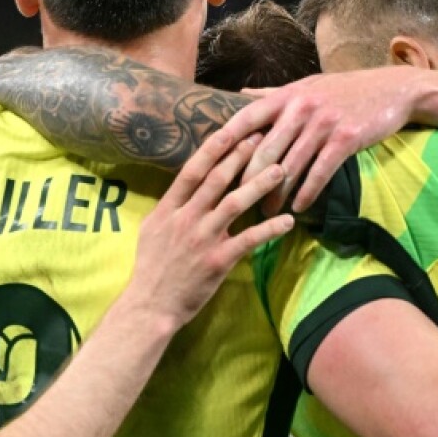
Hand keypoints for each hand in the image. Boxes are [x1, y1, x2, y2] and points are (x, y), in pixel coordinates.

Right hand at [128, 131, 294, 326]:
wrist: (151, 304)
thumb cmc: (151, 268)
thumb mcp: (150, 231)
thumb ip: (168, 209)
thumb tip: (184, 191)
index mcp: (166, 210)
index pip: (191, 172)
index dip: (212, 150)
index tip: (230, 132)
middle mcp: (184, 219)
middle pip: (215, 181)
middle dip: (239, 157)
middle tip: (261, 139)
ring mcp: (201, 239)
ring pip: (233, 204)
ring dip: (258, 185)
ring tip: (280, 170)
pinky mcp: (217, 260)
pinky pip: (248, 239)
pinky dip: (268, 229)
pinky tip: (287, 221)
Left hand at [219, 67, 433, 212]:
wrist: (391, 88)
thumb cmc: (341, 89)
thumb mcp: (304, 86)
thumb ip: (271, 95)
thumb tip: (239, 95)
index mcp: (284, 97)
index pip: (243, 120)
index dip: (222, 143)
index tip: (205, 167)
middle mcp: (299, 108)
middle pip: (262, 151)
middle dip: (247, 180)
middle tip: (234, 203)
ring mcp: (322, 124)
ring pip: (290, 166)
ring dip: (276, 193)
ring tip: (265, 212)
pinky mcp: (345, 139)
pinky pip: (319, 172)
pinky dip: (307, 193)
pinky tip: (298, 208)